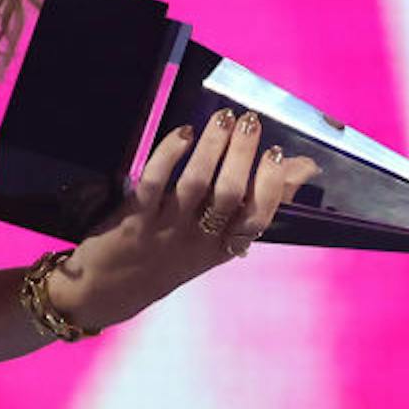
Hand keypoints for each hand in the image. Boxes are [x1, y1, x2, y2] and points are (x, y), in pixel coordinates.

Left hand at [50, 107, 320, 330]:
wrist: (107, 291)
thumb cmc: (167, 258)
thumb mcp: (214, 242)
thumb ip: (250, 206)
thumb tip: (301, 168)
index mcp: (223, 248)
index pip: (259, 217)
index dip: (273, 185)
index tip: (278, 152)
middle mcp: (199, 241)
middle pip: (231, 194)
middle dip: (243, 154)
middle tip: (250, 120)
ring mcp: (165, 230)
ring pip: (196, 184)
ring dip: (212, 147)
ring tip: (223, 117)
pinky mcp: (133, 220)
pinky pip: (154, 182)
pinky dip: (169, 155)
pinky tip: (182, 133)